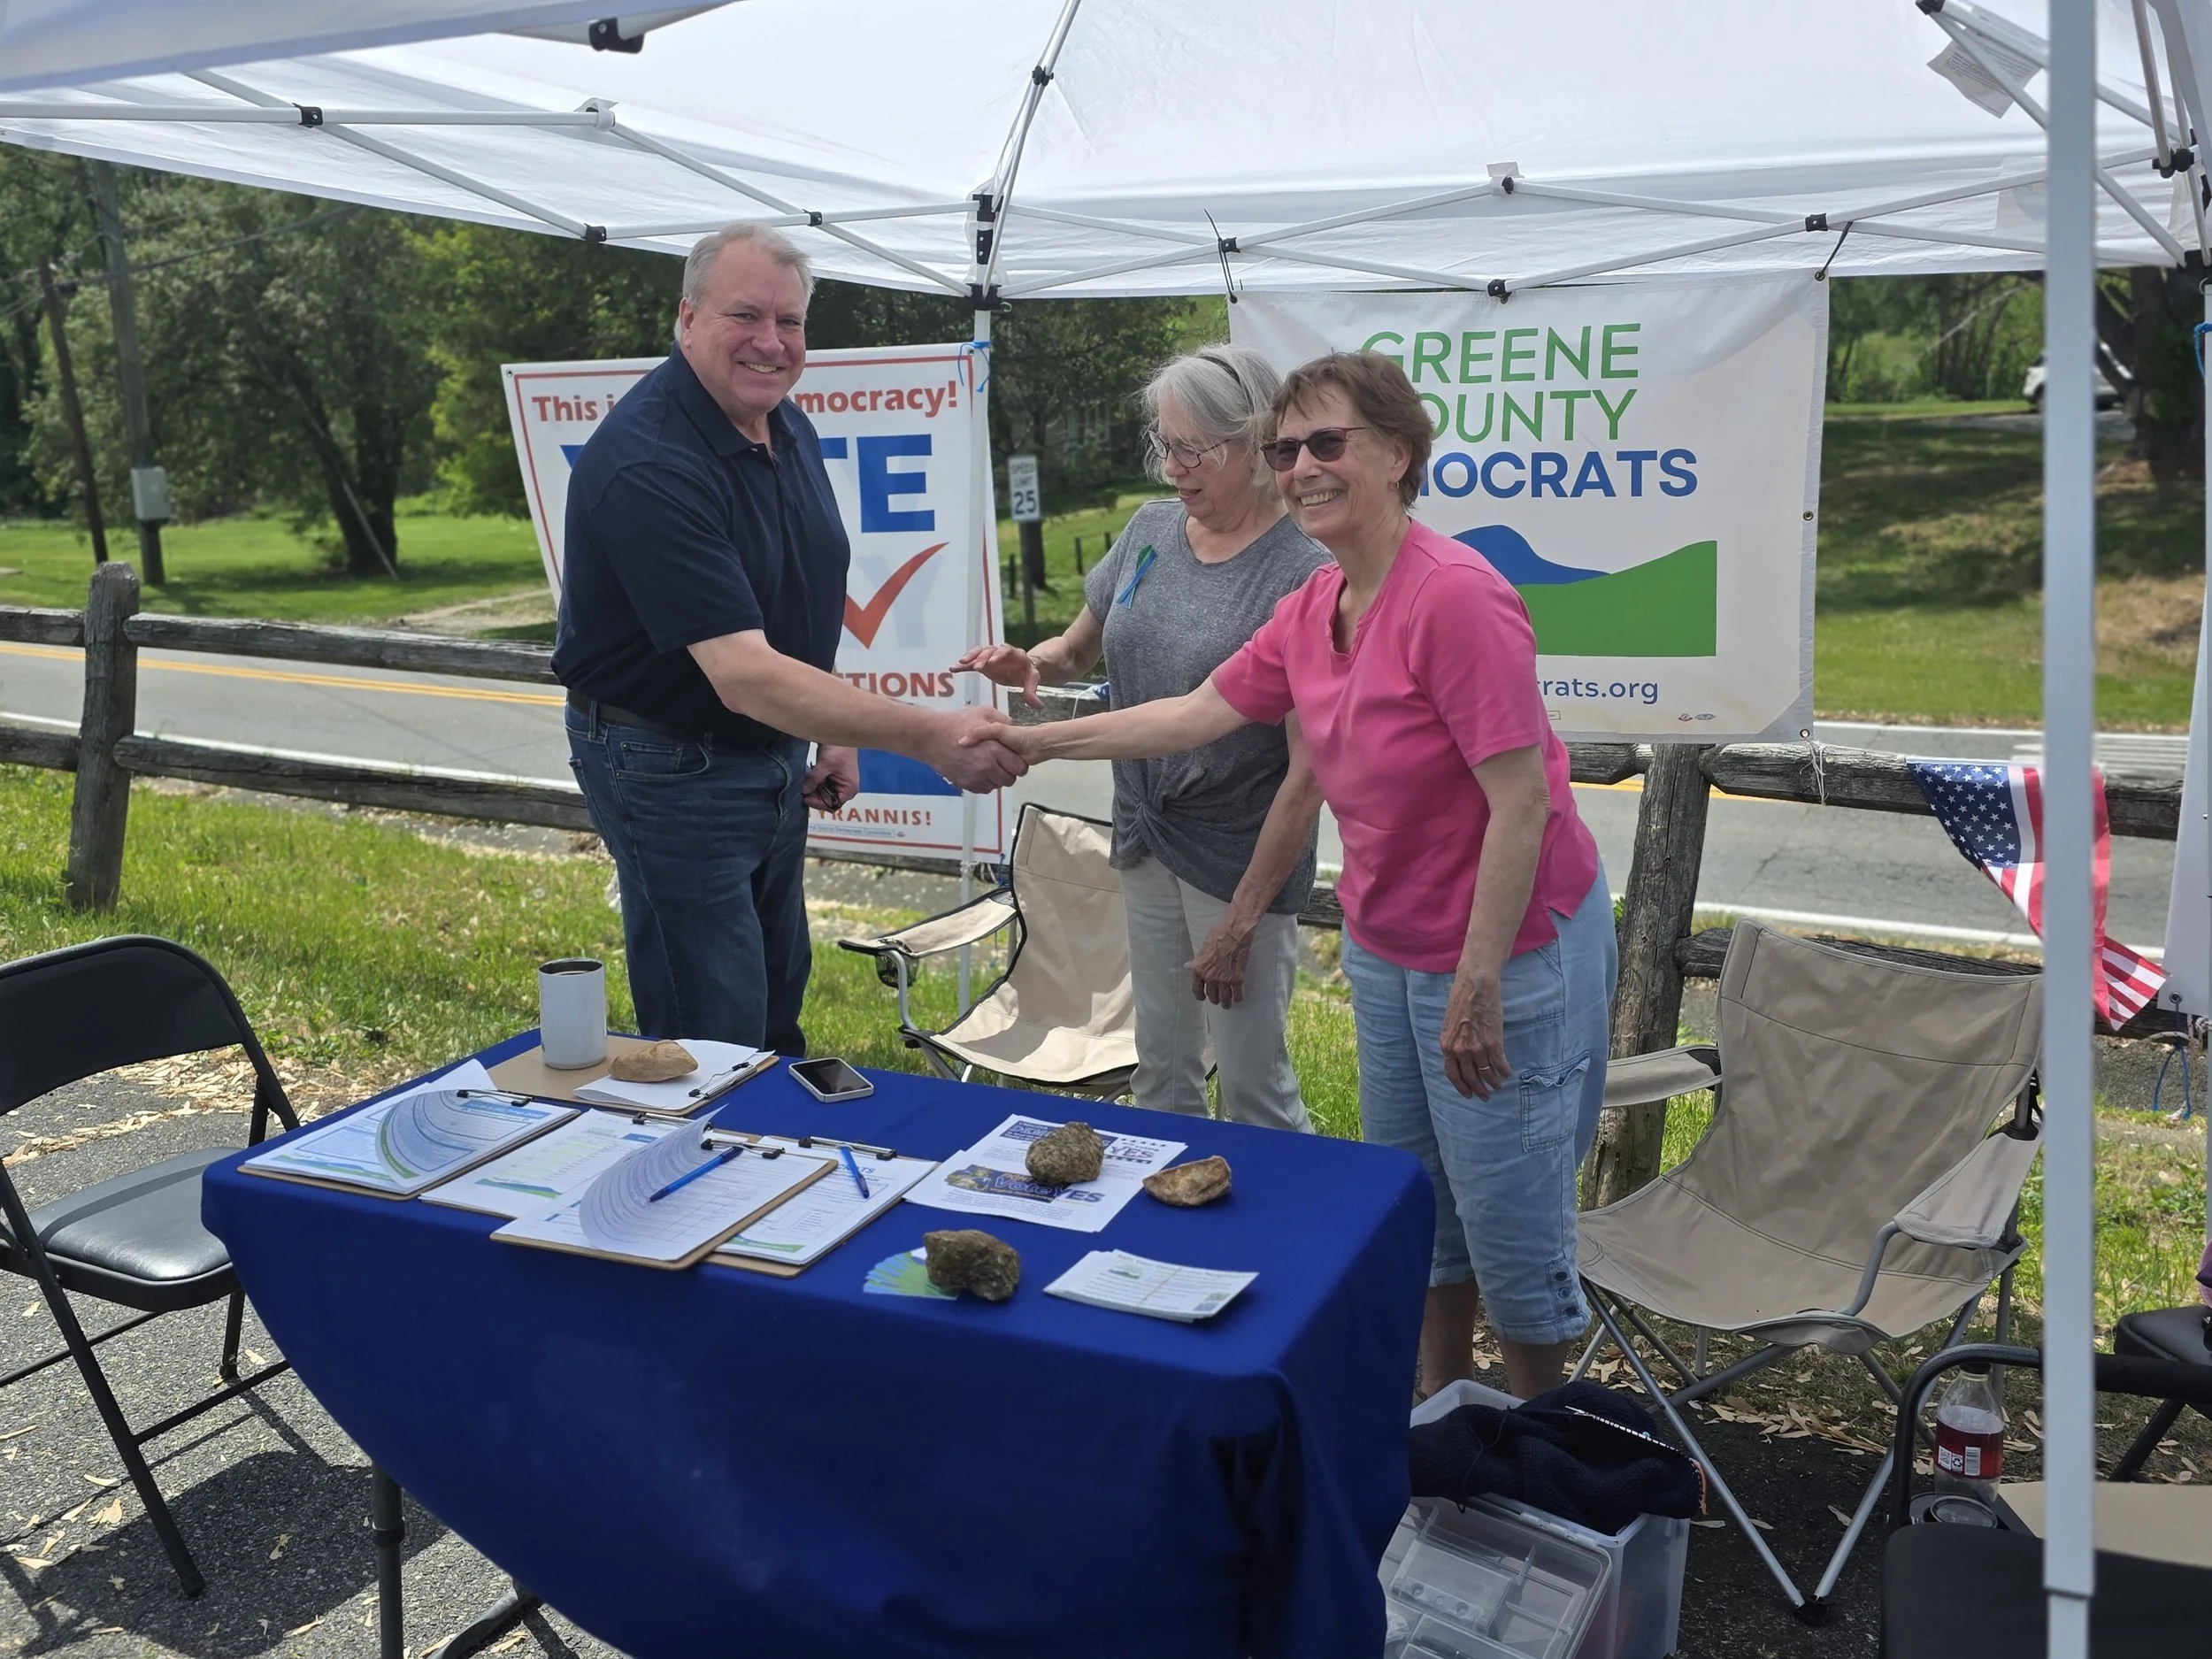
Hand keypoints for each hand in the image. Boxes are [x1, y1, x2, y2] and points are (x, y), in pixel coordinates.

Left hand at [802, 745, 859, 812]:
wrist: (842, 732)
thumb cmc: (840, 748)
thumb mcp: (825, 764)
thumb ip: (814, 779)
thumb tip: (804, 790)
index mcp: (849, 789)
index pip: (832, 805)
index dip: (817, 803)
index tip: (805, 797)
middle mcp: (845, 788)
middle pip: (827, 800)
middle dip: (814, 795)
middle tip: (802, 789)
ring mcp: (839, 782)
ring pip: (823, 792)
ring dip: (813, 788)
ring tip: (804, 782)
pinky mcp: (833, 776)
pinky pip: (822, 784)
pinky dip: (814, 782)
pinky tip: (808, 777)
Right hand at [928, 706, 1025, 791]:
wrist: (931, 737)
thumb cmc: (954, 724)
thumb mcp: (983, 713)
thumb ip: (1002, 721)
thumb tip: (1013, 727)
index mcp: (994, 749)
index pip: (1019, 767)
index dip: (1018, 763)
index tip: (1014, 759)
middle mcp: (986, 766)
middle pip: (1010, 780)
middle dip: (1009, 772)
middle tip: (1003, 763)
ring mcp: (975, 777)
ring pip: (997, 786)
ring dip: (996, 778)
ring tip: (989, 765)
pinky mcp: (965, 783)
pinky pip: (983, 789)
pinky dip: (984, 782)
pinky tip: (979, 770)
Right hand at [954, 644, 1042, 708]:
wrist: (1020, 669)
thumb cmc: (1026, 673)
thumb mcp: (1031, 681)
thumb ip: (1032, 692)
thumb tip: (1038, 706)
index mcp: (1015, 655)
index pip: (1007, 651)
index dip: (999, 655)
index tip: (992, 661)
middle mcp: (1001, 652)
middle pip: (991, 651)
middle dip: (983, 658)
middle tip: (977, 666)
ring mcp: (990, 656)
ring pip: (979, 653)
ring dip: (971, 657)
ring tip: (961, 663)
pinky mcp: (982, 662)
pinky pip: (971, 662)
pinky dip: (963, 665)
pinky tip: (953, 668)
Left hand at [1189, 912, 1256, 1007]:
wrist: (1235, 931)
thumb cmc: (1219, 934)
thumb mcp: (1203, 947)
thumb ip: (1197, 960)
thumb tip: (1189, 966)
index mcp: (1199, 969)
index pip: (1196, 988)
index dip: (1199, 995)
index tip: (1202, 997)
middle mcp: (1210, 977)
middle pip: (1211, 995)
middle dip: (1214, 998)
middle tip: (1217, 999)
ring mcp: (1224, 979)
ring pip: (1224, 998)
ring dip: (1225, 1002)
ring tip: (1226, 1004)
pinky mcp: (1237, 979)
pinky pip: (1237, 994)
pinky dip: (1238, 997)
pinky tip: (1238, 998)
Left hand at [1440, 969, 1509, 1098]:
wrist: (1475, 985)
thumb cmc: (1461, 999)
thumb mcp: (1449, 1023)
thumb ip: (1453, 1041)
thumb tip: (1458, 1055)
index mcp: (1447, 1045)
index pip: (1452, 1073)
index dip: (1461, 1086)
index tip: (1468, 1093)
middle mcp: (1461, 1050)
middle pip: (1470, 1077)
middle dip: (1479, 1089)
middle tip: (1486, 1096)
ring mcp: (1478, 1047)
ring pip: (1486, 1073)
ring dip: (1494, 1082)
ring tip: (1498, 1086)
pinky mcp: (1494, 1042)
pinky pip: (1500, 1063)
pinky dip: (1505, 1071)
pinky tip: (1508, 1073)